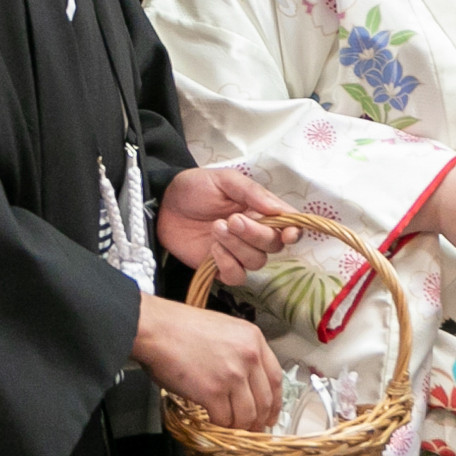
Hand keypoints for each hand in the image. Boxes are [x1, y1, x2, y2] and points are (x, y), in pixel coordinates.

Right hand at [132, 297, 281, 428]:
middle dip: (259, 420)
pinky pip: (225, 419)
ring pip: (247, 414)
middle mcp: (249, 357)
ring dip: (239, 426)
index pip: (275, 378)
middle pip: (264, 400)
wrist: (156, 329)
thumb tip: (245, 382)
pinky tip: (214, 421)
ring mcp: (233, 375)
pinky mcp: (213, 391)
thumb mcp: (224, 330)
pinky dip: (220, 425)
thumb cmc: (181, 328)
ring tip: (230, 427)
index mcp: (254, 339)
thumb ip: (240, 352)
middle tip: (252, 429)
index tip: (271, 415)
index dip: (275, 402)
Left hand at [155, 162, 290, 275]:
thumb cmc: (195, 188)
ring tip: (216, 228)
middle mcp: (254, 234)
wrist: (163, 205)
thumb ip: (253, 192)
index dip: (292, 231)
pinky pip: (236, 276)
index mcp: (260, 210)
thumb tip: (281, 210)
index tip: (287, 232)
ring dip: (238, 246)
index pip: (288, 225)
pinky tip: (212, 249)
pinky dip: (228, 264)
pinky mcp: (220, 268)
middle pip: (273, 245)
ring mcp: (238, 252)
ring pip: (256, 261)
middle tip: (232, 220)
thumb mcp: (224, 180)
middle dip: (255, 234)